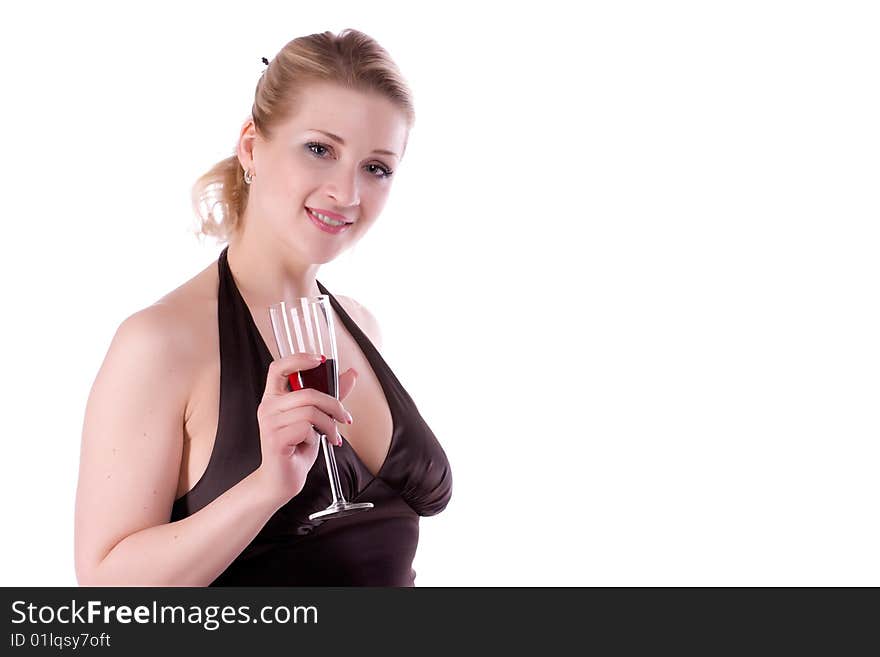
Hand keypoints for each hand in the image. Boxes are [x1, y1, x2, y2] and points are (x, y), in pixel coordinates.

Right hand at [255, 354, 357, 506]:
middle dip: (334, 405)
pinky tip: (314, 445)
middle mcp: (268, 407)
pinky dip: (318, 437)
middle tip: (345, 417)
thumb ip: (330, 395)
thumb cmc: (297, 447)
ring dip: (329, 425)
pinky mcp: (275, 439)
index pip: (278, 368)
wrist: (283, 479)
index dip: (298, 359)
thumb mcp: (317, 418)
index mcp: (274, 398)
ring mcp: (269, 423)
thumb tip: (351, 374)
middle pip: (308, 393)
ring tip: (332, 436)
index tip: (320, 359)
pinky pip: (306, 428)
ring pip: (311, 411)